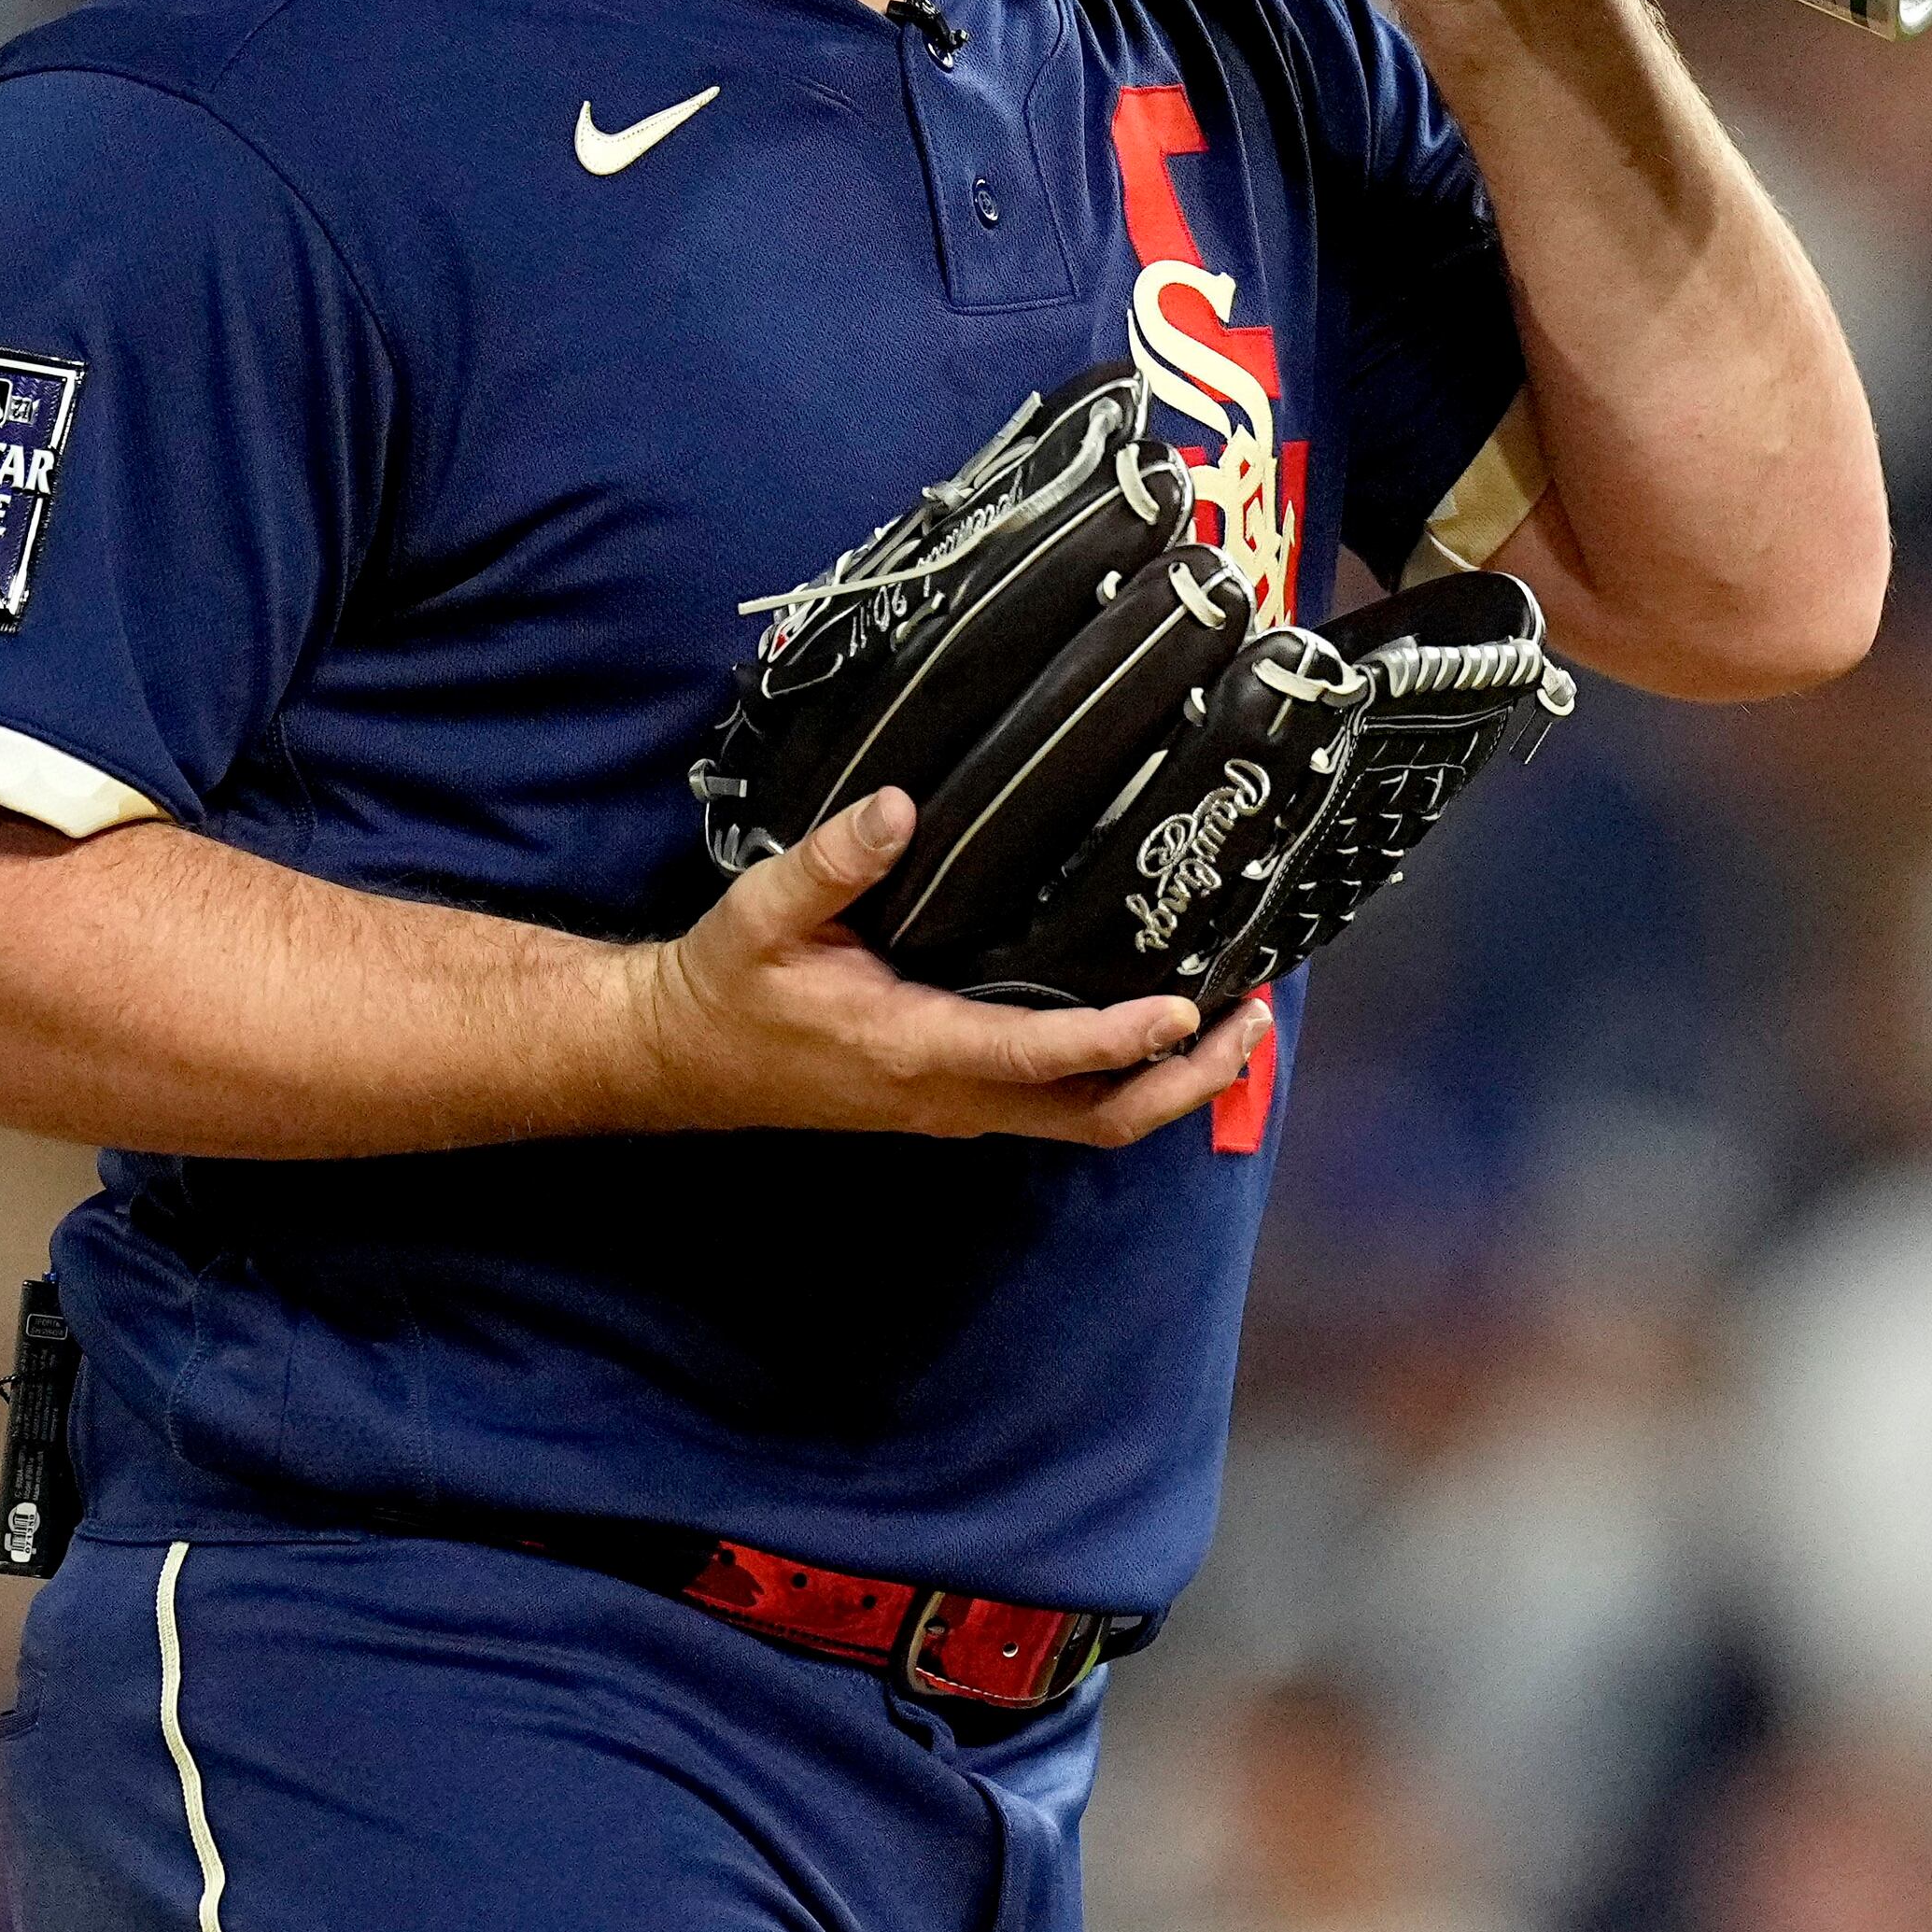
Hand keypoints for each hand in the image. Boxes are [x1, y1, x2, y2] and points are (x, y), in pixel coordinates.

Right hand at [633, 790, 1271, 1143]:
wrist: (680, 1057)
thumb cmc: (726, 984)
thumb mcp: (760, 913)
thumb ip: (833, 863)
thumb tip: (902, 808)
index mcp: (909, 1050)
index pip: (1036, 1056)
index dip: (1115, 1039)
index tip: (1181, 1009)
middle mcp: (949, 1097)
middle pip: (1095, 1118)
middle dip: (1183, 1080)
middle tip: (1250, 1020)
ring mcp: (958, 1109)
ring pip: (1088, 1123)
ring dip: (1168, 1086)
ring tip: (1236, 1023)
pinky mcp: (958, 1101)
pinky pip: (1061, 1108)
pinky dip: (1126, 1079)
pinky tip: (1160, 1029)